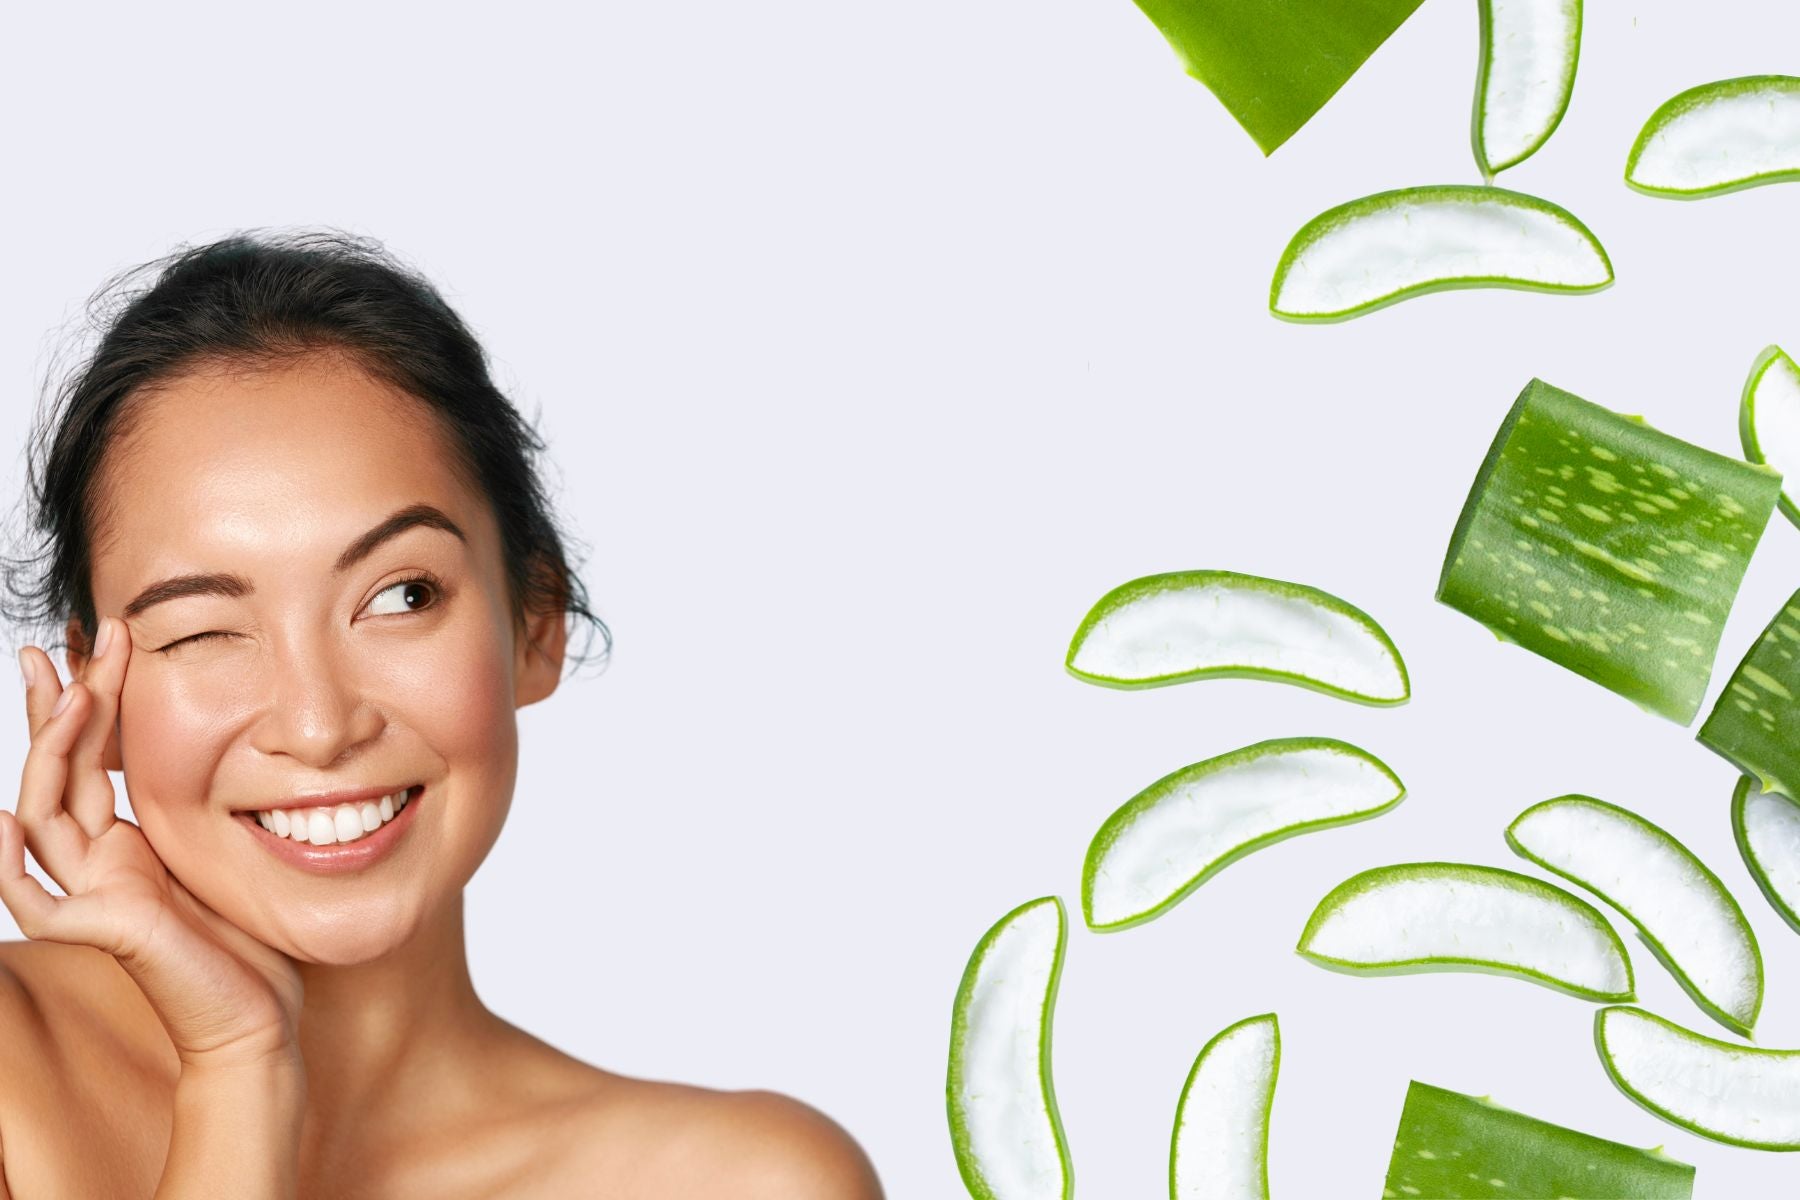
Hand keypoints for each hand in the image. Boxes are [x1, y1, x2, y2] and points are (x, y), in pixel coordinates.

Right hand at [0, 616, 304, 1069]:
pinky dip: (7, 861)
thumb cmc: (252, 941)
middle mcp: (102, 862)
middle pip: (63, 769)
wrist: (258, 1014)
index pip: (98, 756)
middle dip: (66, 702)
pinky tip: (3, 817)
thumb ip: (212, 801)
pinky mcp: (96, 930)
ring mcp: (91, 895)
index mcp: (131, 841)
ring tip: (74, 693)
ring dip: (53, 751)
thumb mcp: (232, 846)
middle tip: (71, 638)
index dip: (97, 698)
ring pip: (45, 814)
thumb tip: (240, 729)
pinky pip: (30, 896)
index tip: (107, 637)